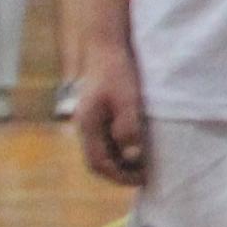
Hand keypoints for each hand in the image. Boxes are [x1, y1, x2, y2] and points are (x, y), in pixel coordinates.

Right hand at [72, 46, 148, 188]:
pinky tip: (136, 146)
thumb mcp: (127, 100)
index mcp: (87, 125)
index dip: (119, 176)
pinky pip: (104, 139)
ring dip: (119, 161)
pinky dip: (119, 148)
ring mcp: (88, 120)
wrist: (105, 47)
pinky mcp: (95, 114)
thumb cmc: (116, 72)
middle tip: (144, 176)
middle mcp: (83, 126)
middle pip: (96, 161)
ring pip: (100, 151)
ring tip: (143, 164)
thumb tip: (133, 157)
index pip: (98, 163)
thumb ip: (128, 128)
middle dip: (118, 173)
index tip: (142, 179)